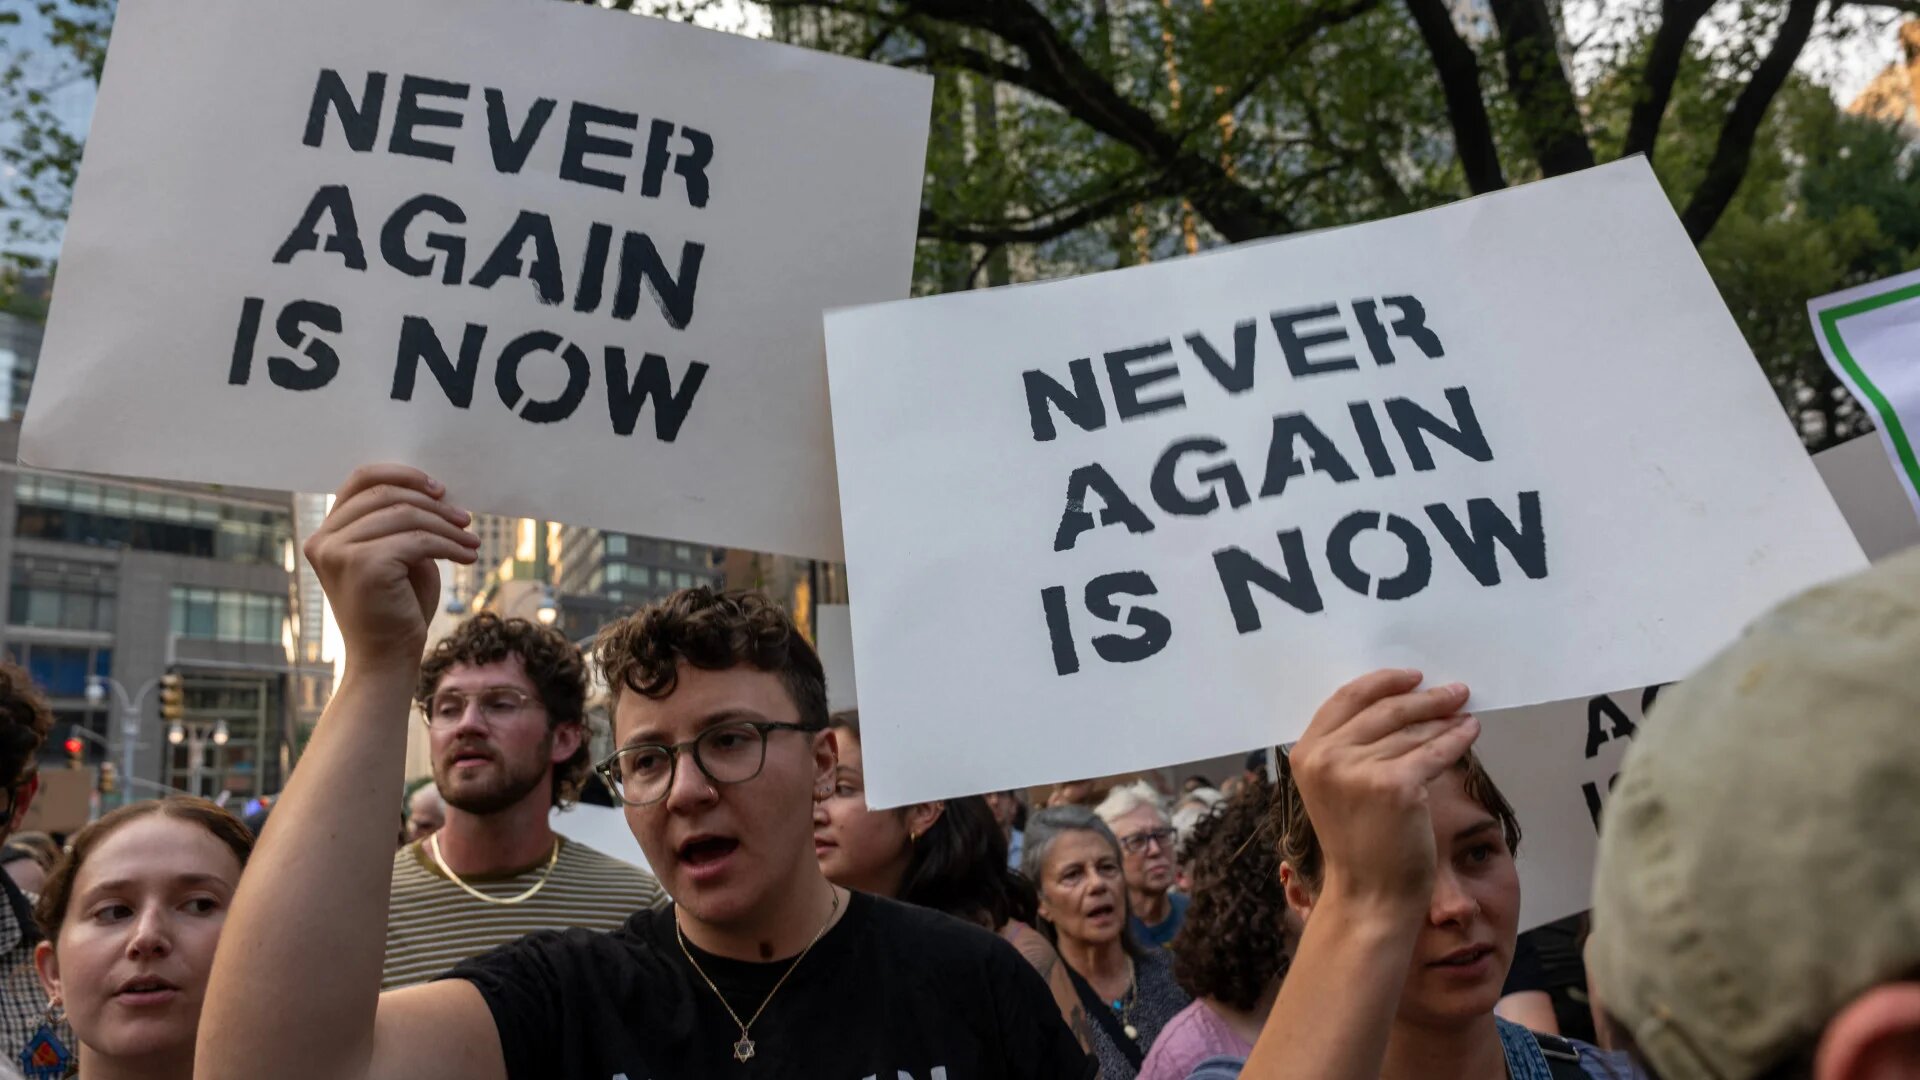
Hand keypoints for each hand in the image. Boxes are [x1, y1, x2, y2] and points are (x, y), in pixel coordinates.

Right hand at [304, 465, 479, 667]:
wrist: (386, 661)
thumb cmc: (397, 610)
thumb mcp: (398, 557)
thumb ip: (402, 524)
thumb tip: (433, 492)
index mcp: (327, 534)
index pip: (360, 480)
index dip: (402, 475)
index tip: (439, 489)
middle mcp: (324, 540)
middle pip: (385, 493)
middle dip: (433, 504)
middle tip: (465, 520)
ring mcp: (339, 552)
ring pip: (405, 515)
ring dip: (448, 527)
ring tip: (472, 543)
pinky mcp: (365, 565)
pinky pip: (419, 540)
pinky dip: (450, 545)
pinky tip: (467, 557)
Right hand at [1287, 670, 1477, 910]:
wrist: (1370, 895)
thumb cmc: (1359, 844)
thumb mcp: (1337, 788)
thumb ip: (1350, 748)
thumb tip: (1400, 705)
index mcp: (1306, 753)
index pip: (1347, 699)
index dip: (1383, 682)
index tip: (1413, 678)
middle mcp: (1326, 757)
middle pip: (1384, 709)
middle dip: (1424, 697)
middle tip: (1454, 690)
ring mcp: (1358, 770)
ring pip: (1412, 731)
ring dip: (1445, 718)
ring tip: (1464, 712)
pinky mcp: (1395, 785)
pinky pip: (1434, 751)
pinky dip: (1457, 739)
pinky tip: (1470, 731)